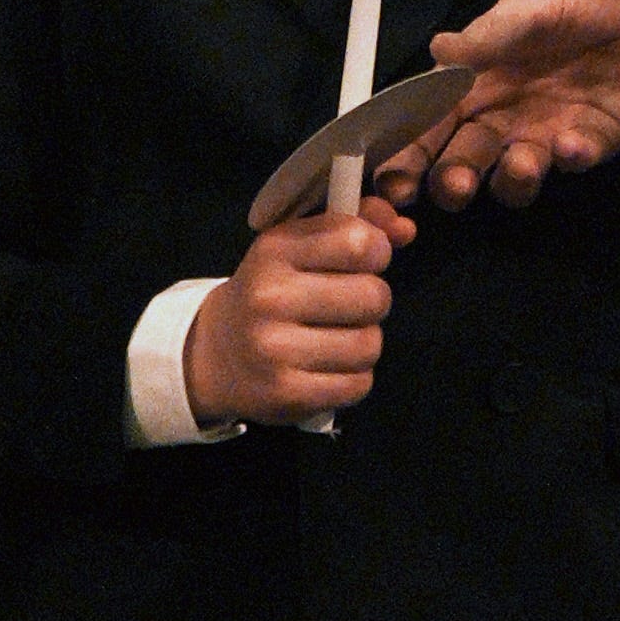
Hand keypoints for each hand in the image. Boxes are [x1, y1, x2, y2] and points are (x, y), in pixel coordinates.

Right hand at [183, 201, 412, 425]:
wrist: (213, 354)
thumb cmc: (270, 291)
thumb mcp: (299, 247)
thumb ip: (355, 226)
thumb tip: (405, 228)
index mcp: (275, 250)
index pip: (359, 243)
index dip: (375, 253)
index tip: (360, 264)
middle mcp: (270, 297)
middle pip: (374, 297)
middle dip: (372, 303)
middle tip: (347, 308)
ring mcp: (275, 349)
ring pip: (370, 344)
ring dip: (363, 343)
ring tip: (336, 339)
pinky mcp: (286, 394)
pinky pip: (358, 384)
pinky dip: (353, 378)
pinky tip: (327, 369)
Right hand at [407, 0, 619, 207]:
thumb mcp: (531, 3)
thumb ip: (488, 36)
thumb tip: (438, 52)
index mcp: (483, 76)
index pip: (435, 121)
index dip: (411, 150)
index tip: (390, 176)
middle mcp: (513, 109)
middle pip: (469, 160)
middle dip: (453, 181)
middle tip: (451, 188)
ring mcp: (558, 124)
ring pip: (520, 173)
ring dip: (512, 180)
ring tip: (517, 164)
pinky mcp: (606, 132)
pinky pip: (581, 158)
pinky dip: (572, 158)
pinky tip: (570, 144)